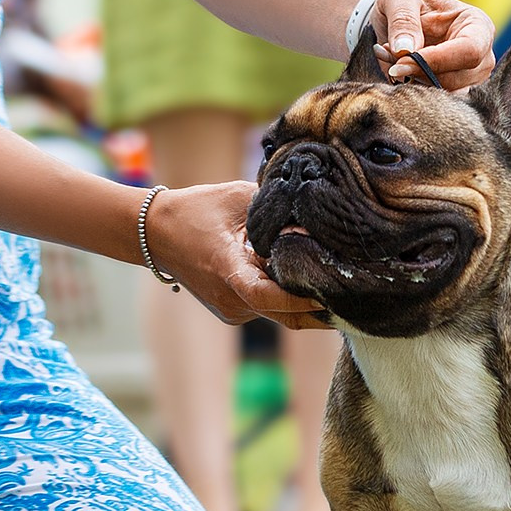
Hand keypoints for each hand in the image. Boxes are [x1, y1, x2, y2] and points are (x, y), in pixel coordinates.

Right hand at [146, 182, 330, 328]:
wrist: (155, 232)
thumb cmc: (196, 209)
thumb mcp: (238, 197)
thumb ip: (277, 209)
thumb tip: (316, 220)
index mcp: (228, 271)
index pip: (270, 297)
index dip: (304, 299)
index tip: (334, 290)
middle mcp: (231, 300)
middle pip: (286, 313)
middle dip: (319, 305)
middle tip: (355, 289)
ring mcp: (231, 311)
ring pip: (279, 311)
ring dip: (303, 297)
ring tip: (332, 275)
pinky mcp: (232, 311)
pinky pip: (267, 307)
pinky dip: (285, 295)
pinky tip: (301, 275)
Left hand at [372, 0, 494, 87]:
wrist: (393, 21)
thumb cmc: (401, 2)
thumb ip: (402, 19)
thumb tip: (406, 50)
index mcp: (477, 24)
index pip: (469, 51)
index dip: (435, 61)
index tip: (400, 63)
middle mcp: (482, 54)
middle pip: (458, 78)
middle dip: (420, 75)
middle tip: (391, 63)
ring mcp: (472, 77)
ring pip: (447, 96)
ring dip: (415, 84)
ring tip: (394, 64)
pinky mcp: (457, 93)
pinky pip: (438, 104)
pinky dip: (415, 94)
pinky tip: (400, 76)